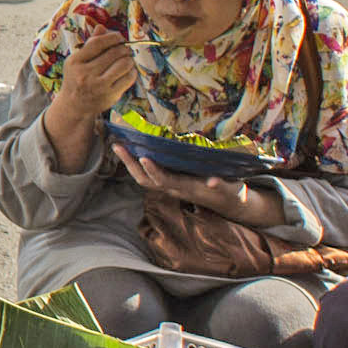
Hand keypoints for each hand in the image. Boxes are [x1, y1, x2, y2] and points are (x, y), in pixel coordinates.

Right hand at [51, 27, 133, 130]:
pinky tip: (128, 71)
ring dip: (129, 59)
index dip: (113, 37)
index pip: (98, 43)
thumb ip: (90, 44)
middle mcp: (85, 73)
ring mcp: (98, 86)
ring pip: (124, 64)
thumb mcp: (77, 61)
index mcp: (75, 61)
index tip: (119, 37)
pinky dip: (132, 71)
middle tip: (125, 50)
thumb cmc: (77, 78)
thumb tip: (102, 27)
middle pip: (114, 52)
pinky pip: (129, 78)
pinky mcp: (110, 95)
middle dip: (124, 48)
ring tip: (127, 60)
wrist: (73, 106)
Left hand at [117, 148, 267, 220]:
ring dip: (130, 163)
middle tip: (117, 145)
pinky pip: (149, 174)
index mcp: (187, 189)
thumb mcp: (229, 189)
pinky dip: (137, 163)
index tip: (144, 158)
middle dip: (131, 164)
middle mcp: (174, 189)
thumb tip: (212, 182)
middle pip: (146, 180)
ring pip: (144, 178)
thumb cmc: (229, 192)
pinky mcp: (171, 182)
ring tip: (119, 145)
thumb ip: (220, 185)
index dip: (154, 171)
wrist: (228, 202)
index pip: (165, 181)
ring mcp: (171, 186)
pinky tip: (131, 149)